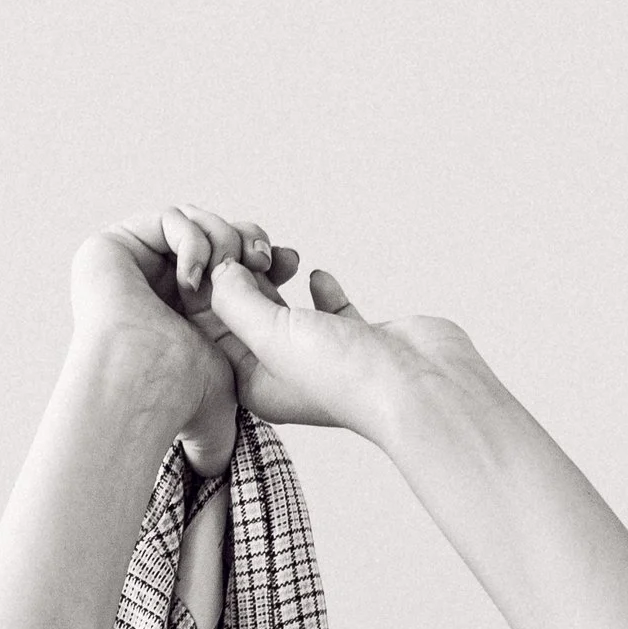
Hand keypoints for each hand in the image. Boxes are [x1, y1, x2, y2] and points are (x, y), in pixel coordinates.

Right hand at [70, 207, 299, 474]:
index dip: (260, 254)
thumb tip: (218, 457)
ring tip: (225, 268)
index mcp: (192, 315)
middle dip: (245, 239)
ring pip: (193, 222)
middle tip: (263, 258)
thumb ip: (238, 398)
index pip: (232, 263)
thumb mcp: (230, 391)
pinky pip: (166, 219)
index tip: (288, 263)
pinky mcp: (108, 248)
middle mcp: (164, 289)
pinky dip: (189, 237)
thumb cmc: (178, 399)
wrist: (136, 393)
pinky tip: (194, 275)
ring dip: (220, 238)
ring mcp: (136, 267)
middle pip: (214, 237)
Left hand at [201, 253, 468, 445]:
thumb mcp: (271, 335)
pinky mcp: (358, 340)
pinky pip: (328, 307)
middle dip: (243, 272)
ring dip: (277, 274)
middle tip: (249, 240)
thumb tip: (219, 268)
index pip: (214, 328)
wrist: (420, 388)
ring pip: (285, 306)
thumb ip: (236, 299)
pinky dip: (321, 288)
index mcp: (254, 383)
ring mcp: (323, 357)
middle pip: (247, 313)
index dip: (207, 285)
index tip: (211, 248)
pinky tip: (318, 276)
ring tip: (281, 254)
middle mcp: (284, 374)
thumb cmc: (345, 376)